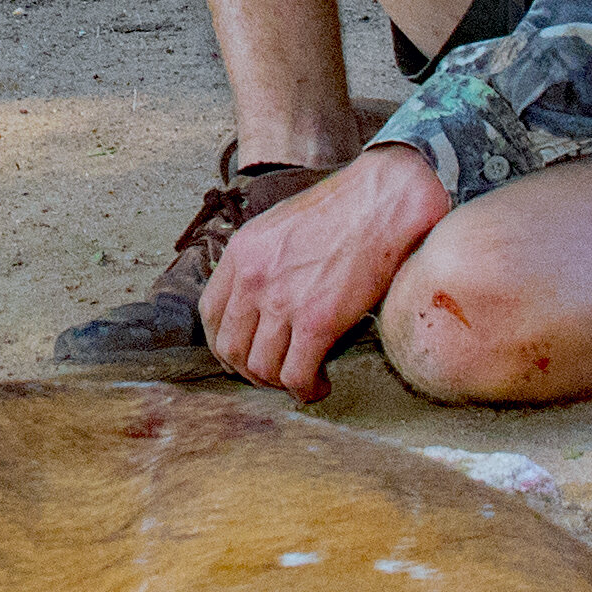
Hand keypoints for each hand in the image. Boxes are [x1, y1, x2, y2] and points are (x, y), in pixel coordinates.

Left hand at [199, 147, 450, 402]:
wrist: (381, 202)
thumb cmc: (341, 210)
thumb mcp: (279, 225)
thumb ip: (261, 260)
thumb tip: (260, 296)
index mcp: (241, 253)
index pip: (210, 313)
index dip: (222, 343)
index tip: (239, 354)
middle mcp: (253, 279)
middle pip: (230, 347)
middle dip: (248, 370)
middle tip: (272, 374)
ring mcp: (282, 302)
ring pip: (260, 368)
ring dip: (279, 384)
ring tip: (300, 381)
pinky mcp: (317, 321)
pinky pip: (296, 374)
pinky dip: (306, 389)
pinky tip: (320, 385)